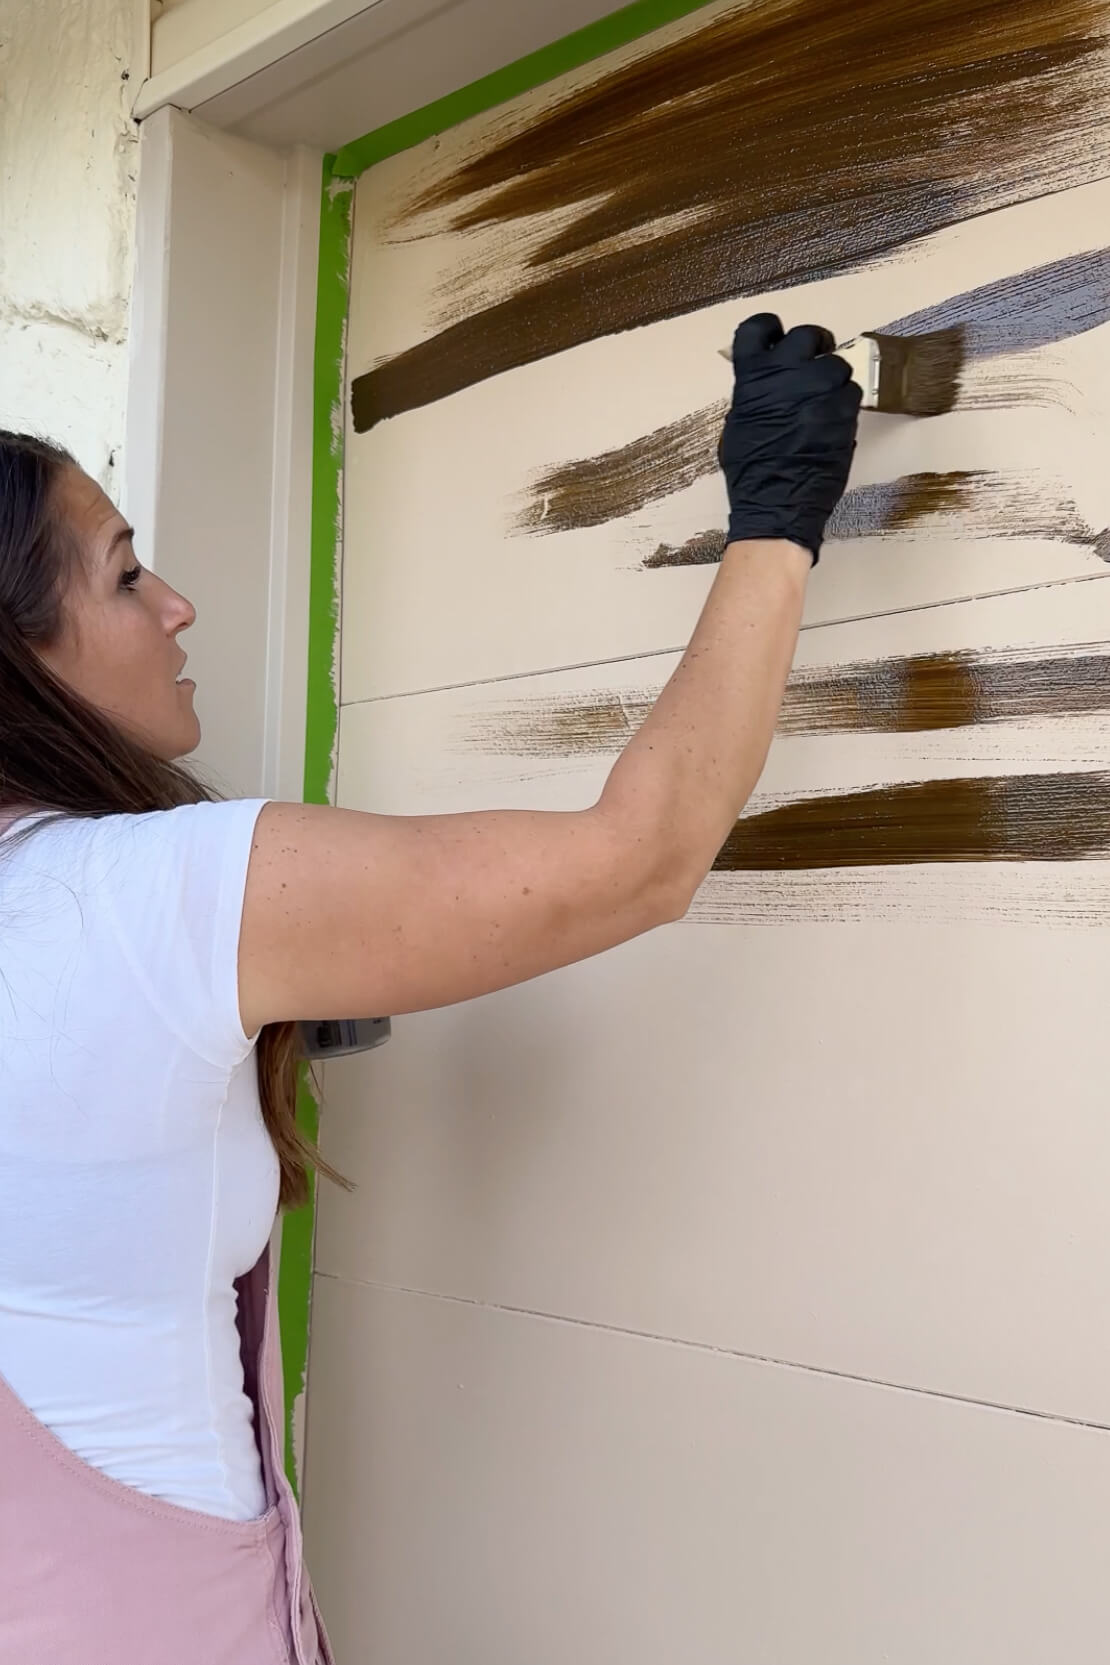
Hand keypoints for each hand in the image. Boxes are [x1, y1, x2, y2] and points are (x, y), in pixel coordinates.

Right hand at [718, 313, 861, 562]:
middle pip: (808, 335)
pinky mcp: (846, 409)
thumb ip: (756, 392)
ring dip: (831, 380)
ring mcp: (820, 389)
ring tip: (821, 404)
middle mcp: (788, 373)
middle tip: (813, 362)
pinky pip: (850, 394)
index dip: (770, 329)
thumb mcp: (740, 423)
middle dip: (813, 345)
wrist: (777, 504)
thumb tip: (769, 382)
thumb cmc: (751, 472)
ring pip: (836, 366)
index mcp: (753, 376)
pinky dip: (843, 404)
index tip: (776, 338)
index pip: (760, 328)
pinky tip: (831, 424)